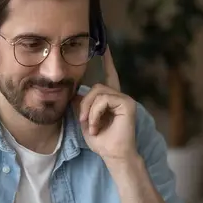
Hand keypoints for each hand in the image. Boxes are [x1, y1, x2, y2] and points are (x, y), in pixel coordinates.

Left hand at [73, 46, 137, 162]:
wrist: (113, 155)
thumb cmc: (101, 141)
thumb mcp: (86, 120)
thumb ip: (81, 105)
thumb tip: (75, 93)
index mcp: (111, 99)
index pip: (109, 76)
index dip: (107, 61)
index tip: (104, 46)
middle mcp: (119, 96)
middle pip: (95, 87)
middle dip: (85, 104)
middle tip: (83, 121)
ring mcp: (125, 99)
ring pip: (98, 92)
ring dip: (89, 110)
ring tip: (91, 126)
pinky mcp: (128, 104)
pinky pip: (105, 99)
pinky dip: (96, 113)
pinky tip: (97, 126)